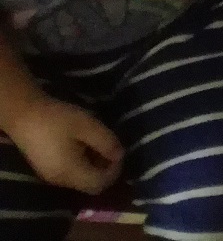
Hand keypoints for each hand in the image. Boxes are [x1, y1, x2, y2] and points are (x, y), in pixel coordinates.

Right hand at [1, 96, 122, 193]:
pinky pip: (70, 174)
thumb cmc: (57, 119)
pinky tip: (84, 145)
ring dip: (94, 165)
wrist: (24, 115)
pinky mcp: (46, 169)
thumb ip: (107, 142)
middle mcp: (59, 180)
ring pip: (80, 179)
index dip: (114, 171)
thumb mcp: (87, 126)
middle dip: (105, 169)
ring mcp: (51, 176)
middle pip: (90, 184)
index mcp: (70, 173)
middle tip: (110, 147)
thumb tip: (120, 155)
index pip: (99, 184)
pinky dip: (82, 163)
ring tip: (98, 143)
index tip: (119, 151)